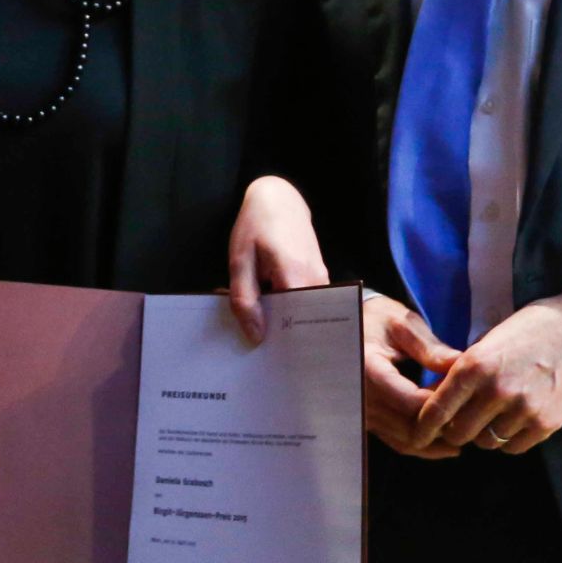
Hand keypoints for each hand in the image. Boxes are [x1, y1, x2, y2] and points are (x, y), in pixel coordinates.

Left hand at [226, 175, 329, 342]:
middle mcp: (316, 281)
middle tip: (263, 358)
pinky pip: (307, 302)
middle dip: (286, 340)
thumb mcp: (239, 261)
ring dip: (288, 325)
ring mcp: (321, 279)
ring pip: (307, 313)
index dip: (284, 345)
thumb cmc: (255, 226)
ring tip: (264, 342)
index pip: (297, 324)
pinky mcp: (319, 277)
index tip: (270, 364)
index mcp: (295, 276)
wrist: (278, 198)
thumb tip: (256, 335)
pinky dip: (291, 311)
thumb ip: (245, 298)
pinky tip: (271, 317)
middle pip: (305, 322)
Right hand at [363, 293, 462, 458]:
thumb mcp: (403, 324)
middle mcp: (362, 398)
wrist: (347, 329)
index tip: (467, 394)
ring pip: (408, 440)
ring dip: (437, 437)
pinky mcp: (370, 422)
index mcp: (368, 370)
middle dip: (444, 423)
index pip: (411, 401)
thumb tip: (461, 365)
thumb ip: (429, 347)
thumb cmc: (377, 321)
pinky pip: (399, 442)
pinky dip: (425, 445)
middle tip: (473, 413)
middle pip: (411, 426)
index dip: (443, 403)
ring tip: (465, 425)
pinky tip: (447, 442)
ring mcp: (364, 414)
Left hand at [415, 289, 561, 454]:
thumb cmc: (529, 332)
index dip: (423, 426)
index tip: (416, 435)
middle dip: (453, 431)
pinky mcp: (548, 423)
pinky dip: (508, 440)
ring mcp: (524, 409)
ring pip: (486, 442)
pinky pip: (514, 447)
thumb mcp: (487, 342)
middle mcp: (497, 389)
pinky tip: (511, 422)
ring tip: (489, 417)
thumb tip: (433, 399)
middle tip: (457, 423)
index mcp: (475, 365)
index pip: (437, 408)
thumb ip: (461, 372)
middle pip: (459, 432)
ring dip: (483, 434)